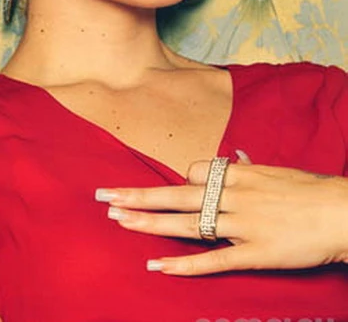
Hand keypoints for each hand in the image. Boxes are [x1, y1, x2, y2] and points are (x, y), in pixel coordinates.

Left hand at [95, 158, 347, 275]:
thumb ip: (246, 171)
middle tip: (104, 196)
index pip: (194, 172)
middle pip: (176, 195)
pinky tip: (157, 265)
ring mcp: (241, 225)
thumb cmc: (310, 190)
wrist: (342, 212)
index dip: (177, 182)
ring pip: (187, 224)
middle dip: (138, 195)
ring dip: (149, 224)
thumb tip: (230, 163)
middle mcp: (234, 196)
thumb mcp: (274, 172)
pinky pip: (212, 260)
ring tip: (119, 221)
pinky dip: (183, 264)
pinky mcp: (253, 253)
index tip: (164, 190)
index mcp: (240, 173)